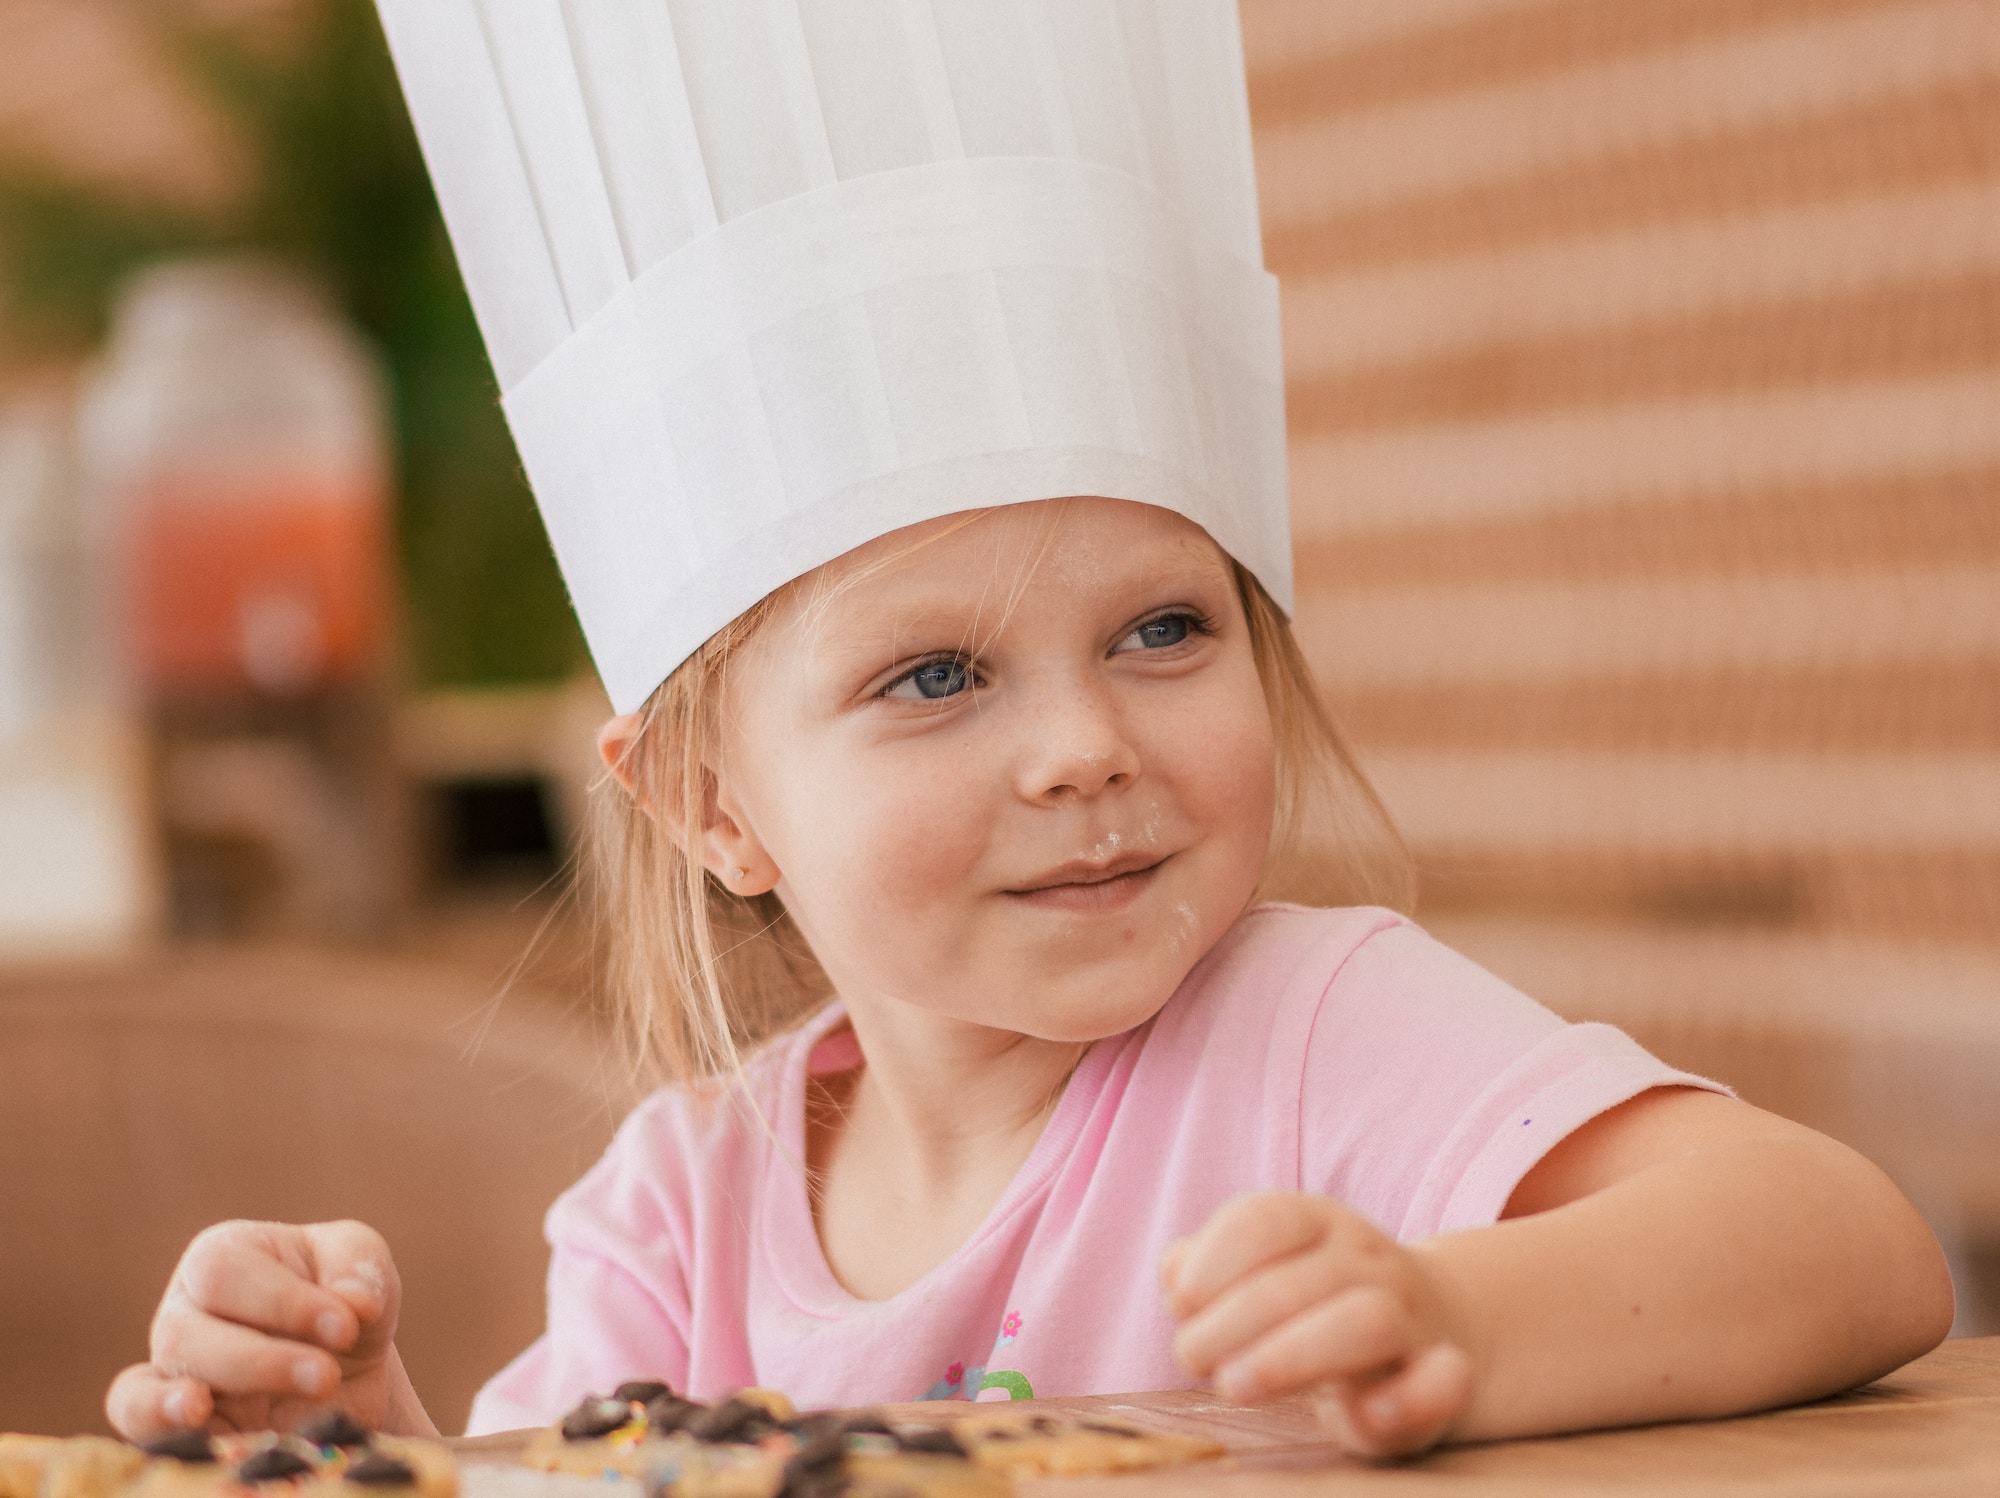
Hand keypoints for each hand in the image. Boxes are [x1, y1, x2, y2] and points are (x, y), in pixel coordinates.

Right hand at [106, 1220, 428, 1439]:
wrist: (349, 1372)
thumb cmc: (346, 1303)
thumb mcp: (364, 1266)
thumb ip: (360, 1270)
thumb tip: (355, 1306)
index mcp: (224, 1257)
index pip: (225, 1271)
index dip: (283, 1301)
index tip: (347, 1328)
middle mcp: (184, 1314)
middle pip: (186, 1335)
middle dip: (263, 1361)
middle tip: (326, 1377)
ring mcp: (172, 1374)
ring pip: (149, 1388)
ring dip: (196, 1403)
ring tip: (215, 1410)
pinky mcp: (176, 1430)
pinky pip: (139, 1428)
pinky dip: (157, 1427)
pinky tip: (195, 1427)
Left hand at [1162, 1193, 1474, 1457]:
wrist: (1433, 1324)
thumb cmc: (1315, 1301)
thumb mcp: (1263, 1267)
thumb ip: (1207, 1265)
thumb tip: (1173, 1274)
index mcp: (1319, 1221)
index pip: (1262, 1220)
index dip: (1210, 1264)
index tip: (1180, 1306)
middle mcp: (1368, 1260)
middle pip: (1302, 1280)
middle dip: (1232, 1323)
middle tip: (1192, 1359)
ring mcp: (1411, 1317)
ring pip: (1367, 1321)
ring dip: (1289, 1357)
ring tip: (1233, 1386)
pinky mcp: (1439, 1380)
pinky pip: (1446, 1380)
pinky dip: (1413, 1397)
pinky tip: (1370, 1413)